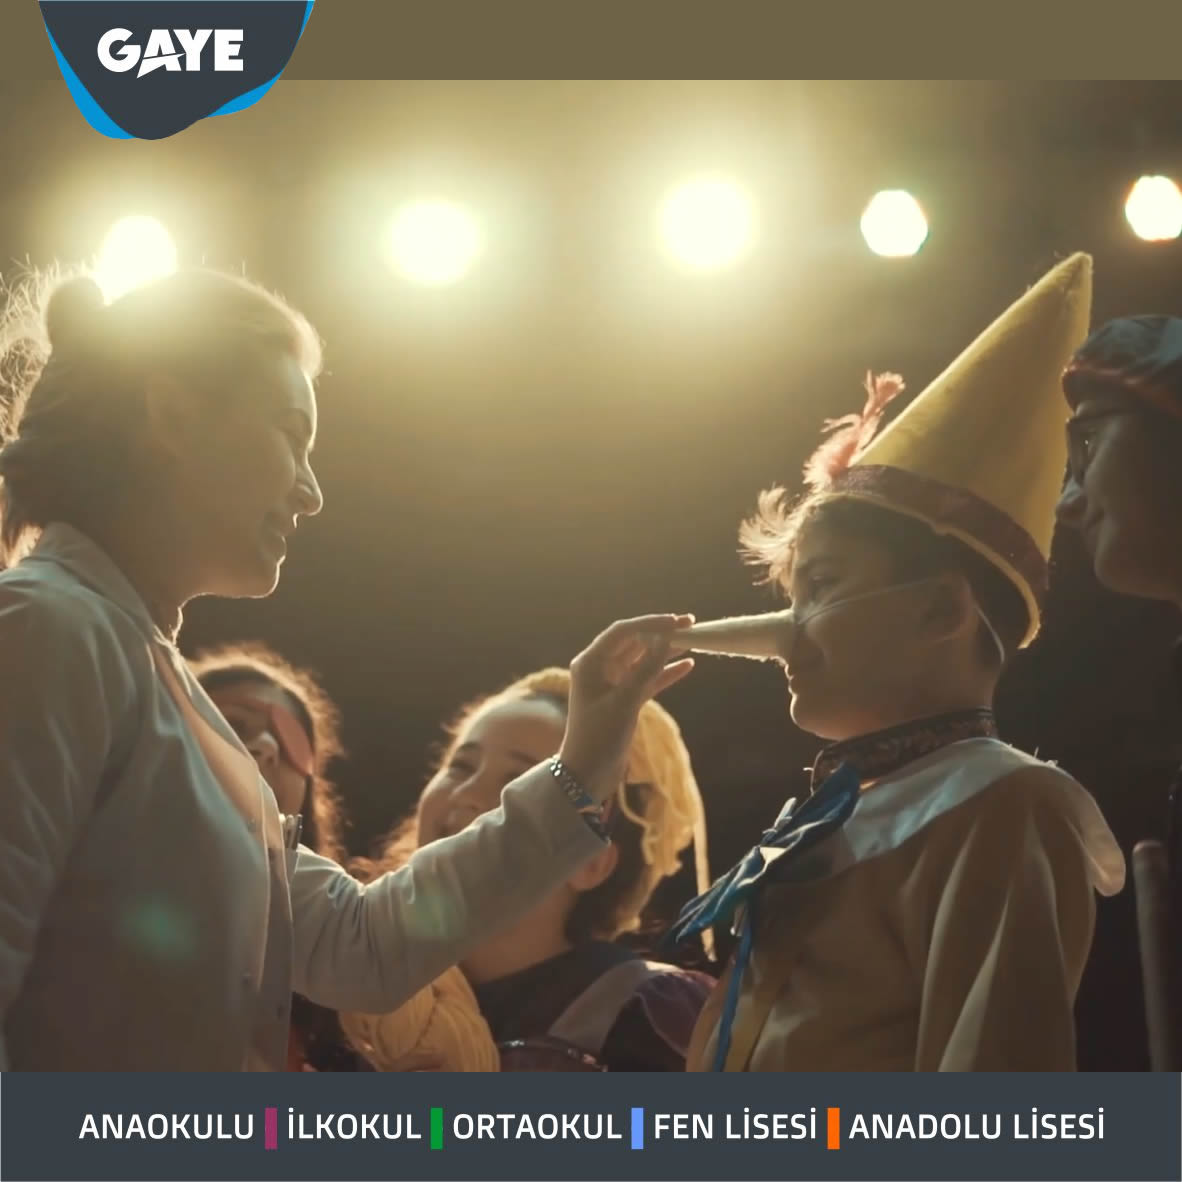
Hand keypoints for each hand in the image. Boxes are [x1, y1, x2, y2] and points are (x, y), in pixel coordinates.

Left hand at [558, 614, 694, 800]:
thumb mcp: (624, 702)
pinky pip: (648, 679)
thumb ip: (646, 670)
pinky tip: (687, 665)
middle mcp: (600, 668)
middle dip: (661, 632)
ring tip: (692, 640)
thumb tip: (666, 639)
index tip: (676, 621)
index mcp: (590, 663)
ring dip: (665, 650)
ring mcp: (612, 684)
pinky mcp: (624, 700)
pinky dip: (665, 673)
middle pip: (634, 642)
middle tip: (691, 624)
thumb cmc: (599, 737)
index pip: (622, 631)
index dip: (650, 623)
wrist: (587, 774)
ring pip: (643, 660)